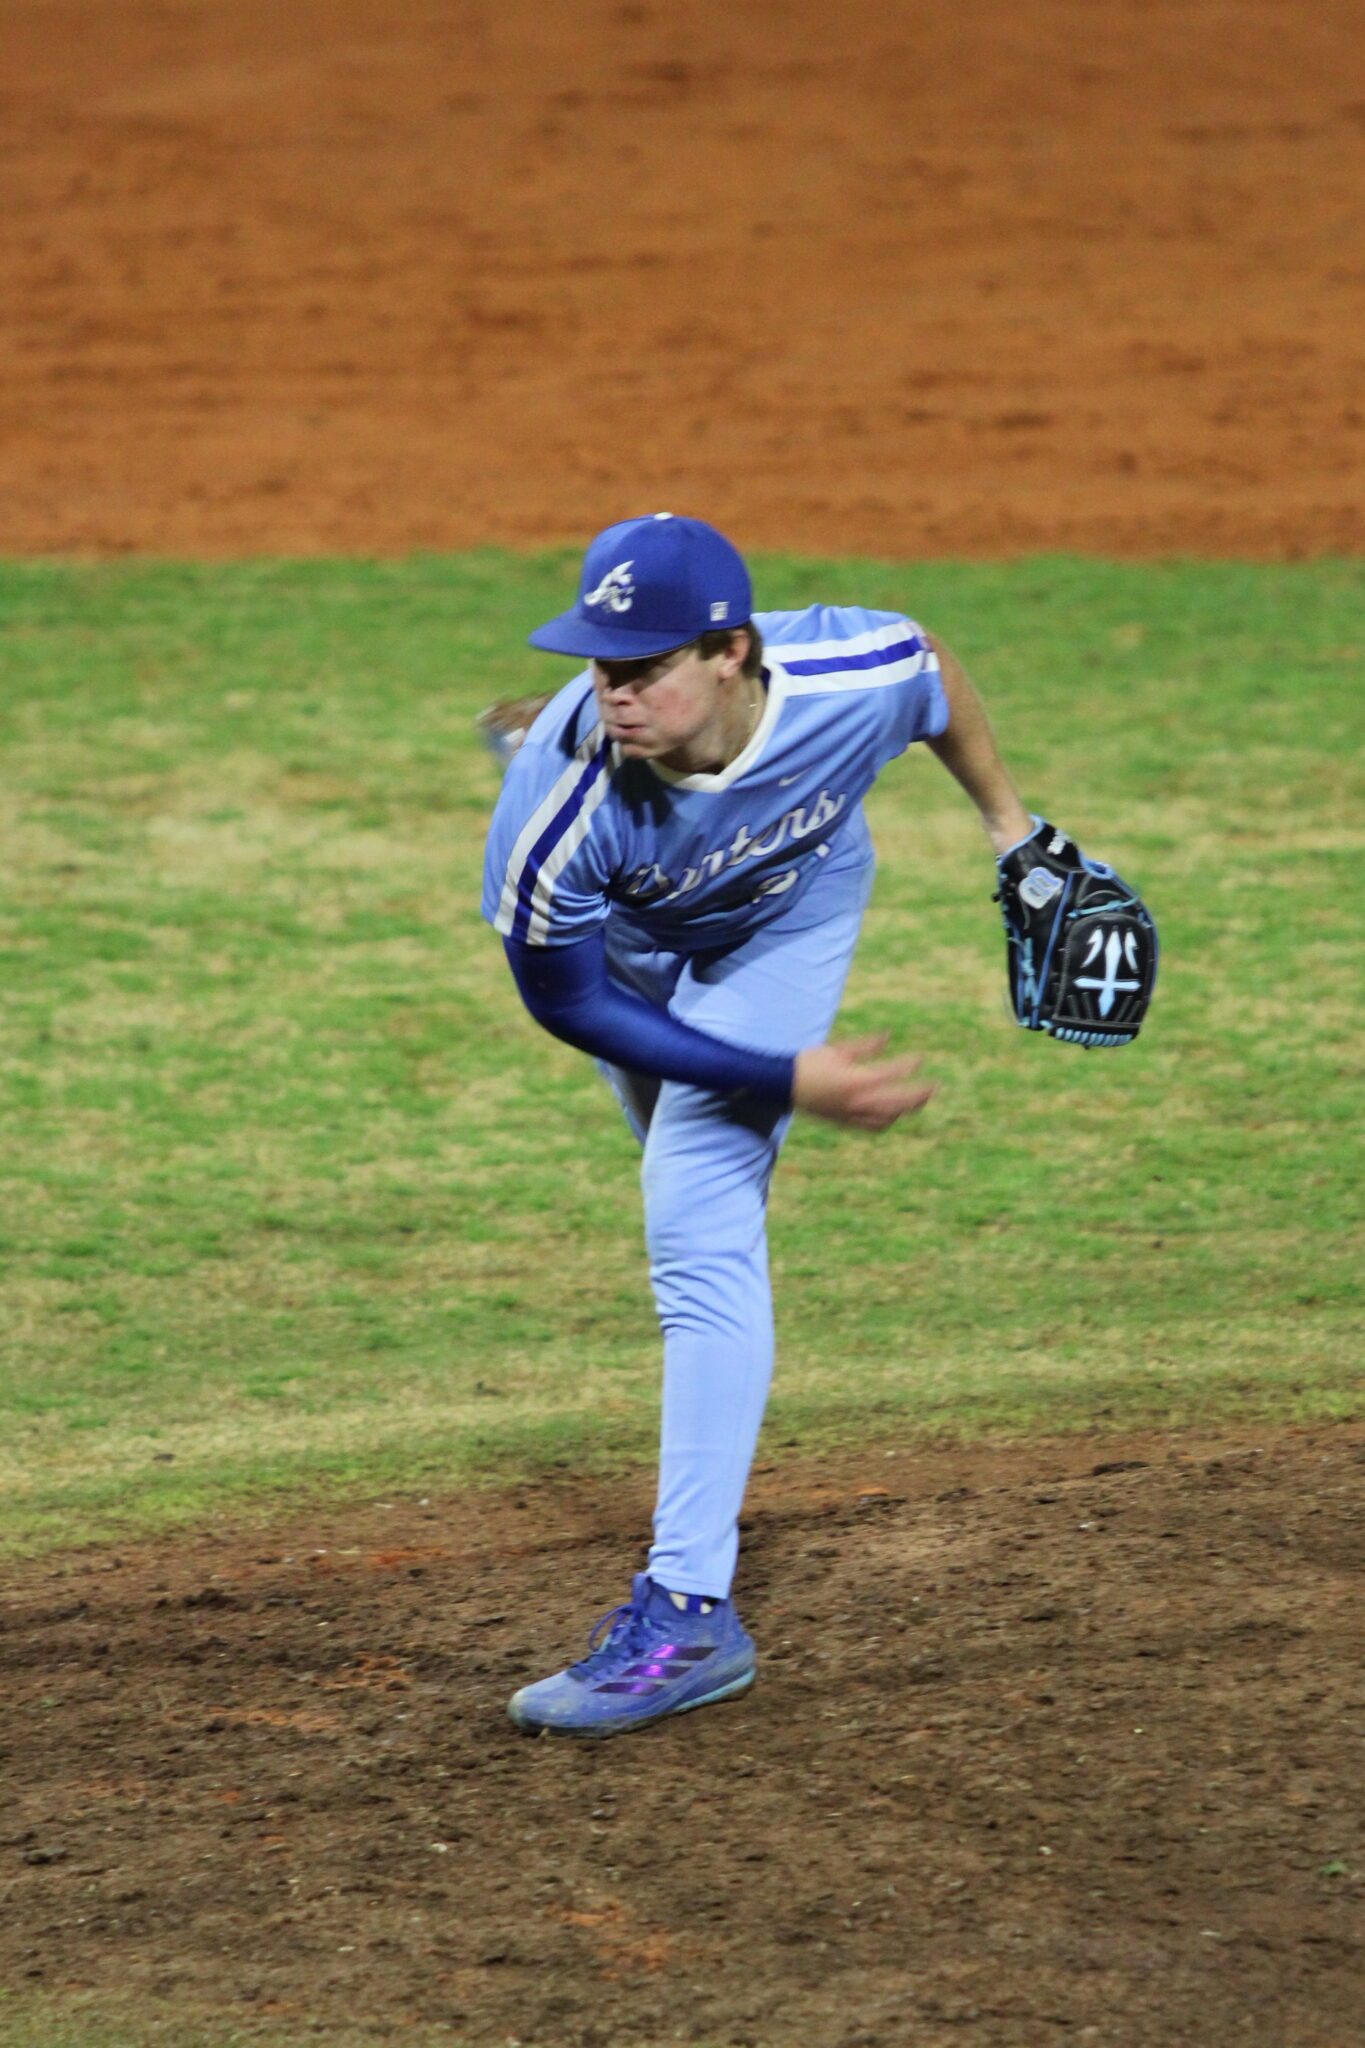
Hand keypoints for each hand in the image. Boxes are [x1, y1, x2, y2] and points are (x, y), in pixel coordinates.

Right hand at [792, 1034, 934, 1131]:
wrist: (785, 1086)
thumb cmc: (810, 1063)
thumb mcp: (838, 1049)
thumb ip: (866, 1045)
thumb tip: (889, 1036)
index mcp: (855, 1079)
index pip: (892, 1073)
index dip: (909, 1065)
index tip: (920, 1058)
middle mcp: (857, 1100)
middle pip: (898, 1101)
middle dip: (918, 1094)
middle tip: (934, 1087)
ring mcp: (853, 1114)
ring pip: (889, 1116)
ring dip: (907, 1108)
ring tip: (921, 1100)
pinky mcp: (847, 1121)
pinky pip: (874, 1126)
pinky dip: (889, 1120)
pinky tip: (895, 1114)